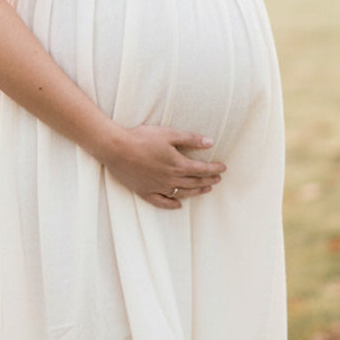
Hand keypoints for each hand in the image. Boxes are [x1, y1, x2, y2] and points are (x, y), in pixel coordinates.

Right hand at [100, 124, 225, 209]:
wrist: (116, 148)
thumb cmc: (142, 138)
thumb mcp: (169, 134)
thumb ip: (190, 139)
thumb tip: (210, 142)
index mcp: (178, 164)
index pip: (202, 169)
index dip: (214, 169)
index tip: (223, 168)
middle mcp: (170, 179)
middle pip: (195, 182)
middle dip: (208, 181)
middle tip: (217, 179)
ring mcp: (158, 187)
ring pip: (182, 193)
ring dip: (196, 192)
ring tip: (205, 190)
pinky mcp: (145, 191)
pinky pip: (162, 202)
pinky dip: (172, 204)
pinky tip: (178, 205)